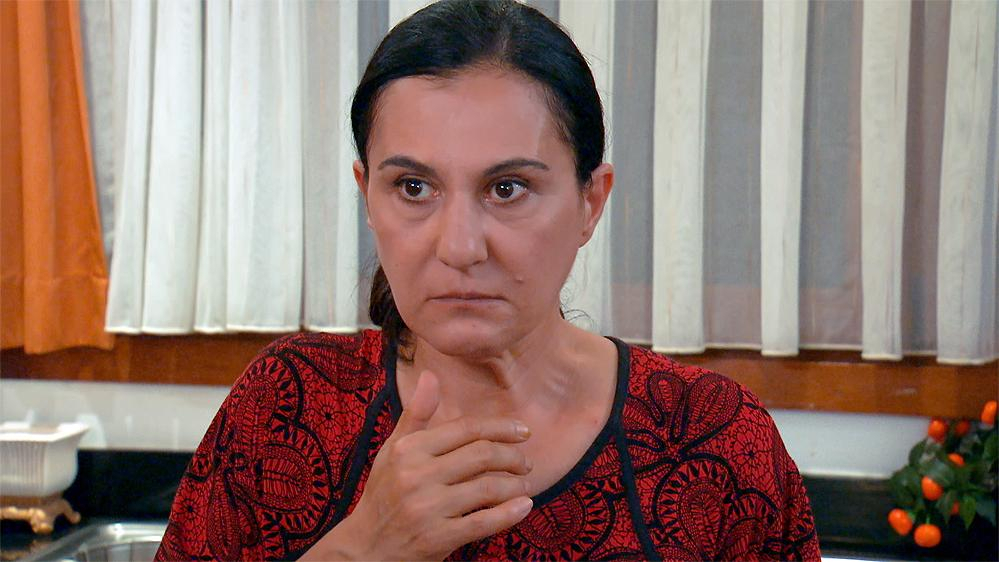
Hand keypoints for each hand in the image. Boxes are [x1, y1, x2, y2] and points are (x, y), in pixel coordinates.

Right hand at [303, 370, 533, 560]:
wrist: (366, 546)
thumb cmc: (384, 492)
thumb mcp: (394, 450)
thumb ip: (417, 414)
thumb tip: (431, 374)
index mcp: (409, 449)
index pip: (466, 429)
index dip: (501, 427)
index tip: (524, 431)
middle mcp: (416, 475)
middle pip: (482, 455)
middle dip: (513, 456)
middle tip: (527, 462)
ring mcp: (427, 508)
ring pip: (487, 488)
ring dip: (515, 485)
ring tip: (524, 484)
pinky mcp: (438, 538)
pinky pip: (483, 522)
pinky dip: (509, 513)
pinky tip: (525, 506)